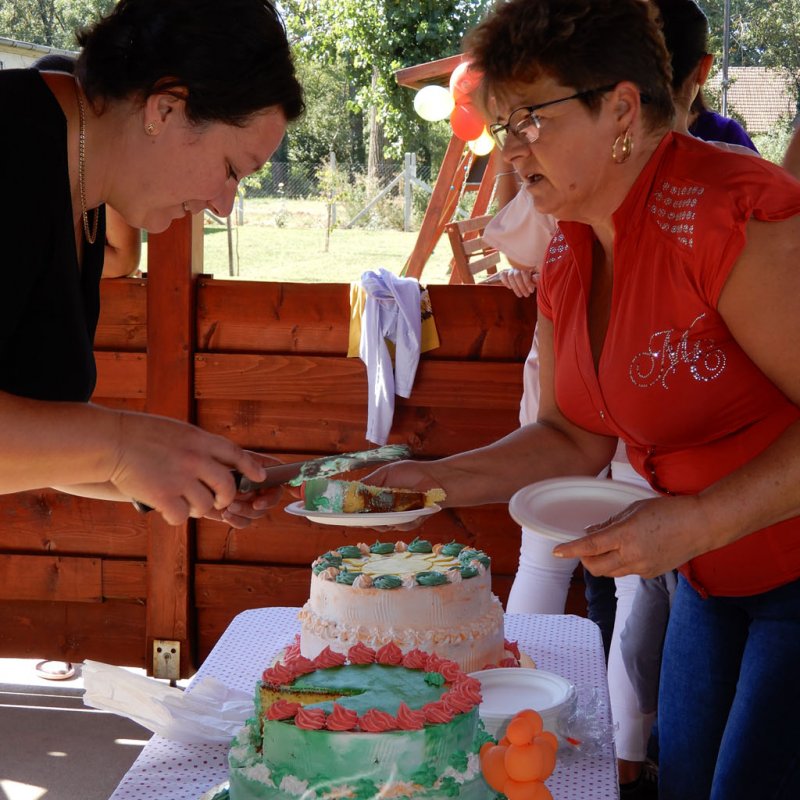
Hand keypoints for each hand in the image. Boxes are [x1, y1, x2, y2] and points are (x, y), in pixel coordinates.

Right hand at [108, 412, 267, 525]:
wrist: (110, 441)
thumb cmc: (140, 433)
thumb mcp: (178, 431)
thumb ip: (199, 445)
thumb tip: (217, 461)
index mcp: (200, 440)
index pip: (237, 455)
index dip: (251, 468)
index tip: (260, 477)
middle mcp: (195, 459)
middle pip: (227, 486)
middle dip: (227, 498)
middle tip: (219, 501)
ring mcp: (181, 478)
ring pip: (205, 505)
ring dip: (197, 507)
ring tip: (184, 502)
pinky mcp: (164, 496)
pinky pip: (183, 517)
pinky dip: (177, 517)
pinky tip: (168, 510)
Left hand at [207, 452, 283, 528]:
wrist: (198, 472)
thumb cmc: (216, 458)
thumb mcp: (233, 456)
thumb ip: (248, 463)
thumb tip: (262, 475)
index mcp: (263, 473)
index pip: (279, 484)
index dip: (276, 494)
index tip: (259, 502)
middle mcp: (259, 487)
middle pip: (269, 503)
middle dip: (256, 506)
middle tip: (240, 505)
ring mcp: (249, 500)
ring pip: (256, 514)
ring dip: (245, 513)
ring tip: (229, 507)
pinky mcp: (237, 511)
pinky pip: (243, 521)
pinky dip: (236, 520)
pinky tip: (225, 514)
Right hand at [360, 459, 447, 531]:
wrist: (435, 478)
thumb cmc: (410, 472)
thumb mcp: (386, 473)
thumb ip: (370, 482)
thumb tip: (352, 491)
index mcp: (376, 497)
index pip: (360, 508)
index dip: (352, 512)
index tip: (344, 514)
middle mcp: (384, 510)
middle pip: (370, 521)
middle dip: (366, 520)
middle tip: (365, 517)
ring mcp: (397, 517)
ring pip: (385, 526)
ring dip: (385, 521)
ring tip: (387, 515)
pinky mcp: (410, 522)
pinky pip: (402, 526)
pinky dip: (405, 520)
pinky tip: (411, 512)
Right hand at [498, 268, 538, 297]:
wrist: (529, 275)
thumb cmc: (536, 276)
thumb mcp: (540, 277)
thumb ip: (538, 277)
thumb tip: (533, 278)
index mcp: (528, 265)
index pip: (524, 272)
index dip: (527, 282)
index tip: (531, 291)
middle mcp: (519, 266)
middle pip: (517, 276)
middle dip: (521, 287)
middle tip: (526, 295)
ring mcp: (512, 269)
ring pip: (510, 276)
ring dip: (515, 287)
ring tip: (520, 295)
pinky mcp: (506, 272)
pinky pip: (503, 275)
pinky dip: (505, 281)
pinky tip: (510, 288)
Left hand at [551, 494, 711, 577]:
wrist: (701, 526)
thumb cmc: (668, 510)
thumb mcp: (634, 510)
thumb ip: (610, 523)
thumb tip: (591, 531)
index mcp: (625, 535)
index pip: (590, 547)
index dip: (570, 550)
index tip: (556, 552)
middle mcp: (632, 556)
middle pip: (596, 566)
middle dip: (584, 559)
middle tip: (583, 548)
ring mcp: (642, 568)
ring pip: (611, 572)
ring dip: (602, 562)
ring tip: (606, 547)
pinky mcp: (652, 574)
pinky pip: (627, 572)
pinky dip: (621, 563)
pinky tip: (630, 550)